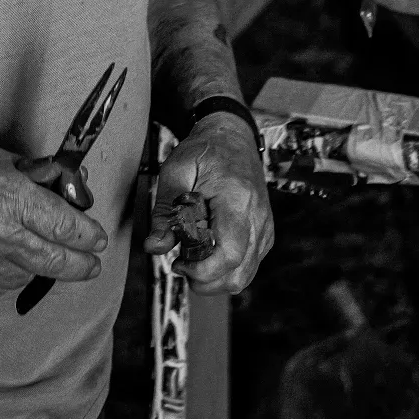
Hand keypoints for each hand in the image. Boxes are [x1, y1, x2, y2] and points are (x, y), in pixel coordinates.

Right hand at [0, 129, 110, 297]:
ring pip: (27, 275)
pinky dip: (8, 272)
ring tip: (34, 248)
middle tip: (91, 264)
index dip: (89, 235)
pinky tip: (2, 254)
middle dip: (81, 265)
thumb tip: (69, 191)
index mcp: (8, 197)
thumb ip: (34, 178)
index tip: (97, 239)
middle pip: (57, 262)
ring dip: (39, 265)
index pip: (66, 227)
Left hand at [142, 112, 273, 293]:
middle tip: (179, 263)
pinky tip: (206, 253)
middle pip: (238, 274)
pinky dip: (225, 271)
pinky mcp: (264, 235)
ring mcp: (265, 228)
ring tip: (191, 258)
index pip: (229, 253)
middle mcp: (258, 218)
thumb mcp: (175, 172)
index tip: (177, 264)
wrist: (232, 138)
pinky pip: (248, 267)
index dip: (202, 270)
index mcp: (237, 199)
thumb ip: (165, 212)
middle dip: (204, 280)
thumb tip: (153, 247)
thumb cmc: (204, 152)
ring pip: (244, 276)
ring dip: (214, 279)